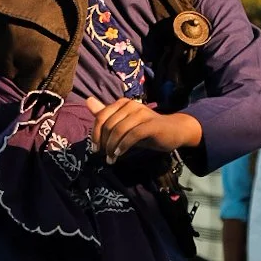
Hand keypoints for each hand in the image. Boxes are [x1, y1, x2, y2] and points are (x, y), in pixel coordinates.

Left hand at [84, 96, 200, 163]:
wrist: (173, 131)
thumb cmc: (145, 128)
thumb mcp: (123, 123)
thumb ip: (106, 115)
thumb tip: (87, 100)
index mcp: (122, 103)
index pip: (101, 117)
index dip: (94, 134)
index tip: (95, 149)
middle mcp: (131, 105)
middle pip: (108, 124)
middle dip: (103, 143)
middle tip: (105, 156)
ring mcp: (142, 113)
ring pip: (119, 130)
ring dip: (112, 147)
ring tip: (111, 159)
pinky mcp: (151, 124)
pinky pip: (133, 134)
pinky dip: (124, 145)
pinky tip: (120, 154)